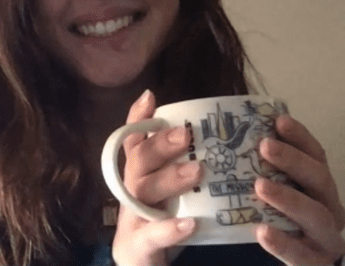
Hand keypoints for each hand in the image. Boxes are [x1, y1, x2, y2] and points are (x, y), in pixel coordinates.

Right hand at [111, 90, 201, 265]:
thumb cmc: (161, 224)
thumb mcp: (169, 191)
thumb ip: (180, 165)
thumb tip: (214, 138)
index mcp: (139, 176)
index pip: (133, 141)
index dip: (138, 119)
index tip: (151, 97)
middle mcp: (130, 192)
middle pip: (138, 162)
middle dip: (160, 145)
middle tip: (187, 135)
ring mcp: (131, 219)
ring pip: (142, 192)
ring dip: (169, 178)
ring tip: (197, 170)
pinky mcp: (137, 247)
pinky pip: (150, 236)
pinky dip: (169, 229)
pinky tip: (189, 223)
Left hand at [253, 115, 344, 264]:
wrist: (285, 261)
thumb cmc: (275, 219)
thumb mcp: (271, 189)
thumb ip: (260, 166)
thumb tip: (229, 132)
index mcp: (318, 185)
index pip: (316, 155)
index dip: (300, 136)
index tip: (279, 120)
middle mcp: (329, 207)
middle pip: (320, 179)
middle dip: (293, 160)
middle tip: (265, 146)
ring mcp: (326, 238)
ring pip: (317, 215)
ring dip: (289, 198)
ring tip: (260, 186)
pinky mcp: (316, 264)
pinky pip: (303, 255)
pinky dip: (284, 242)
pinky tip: (262, 231)